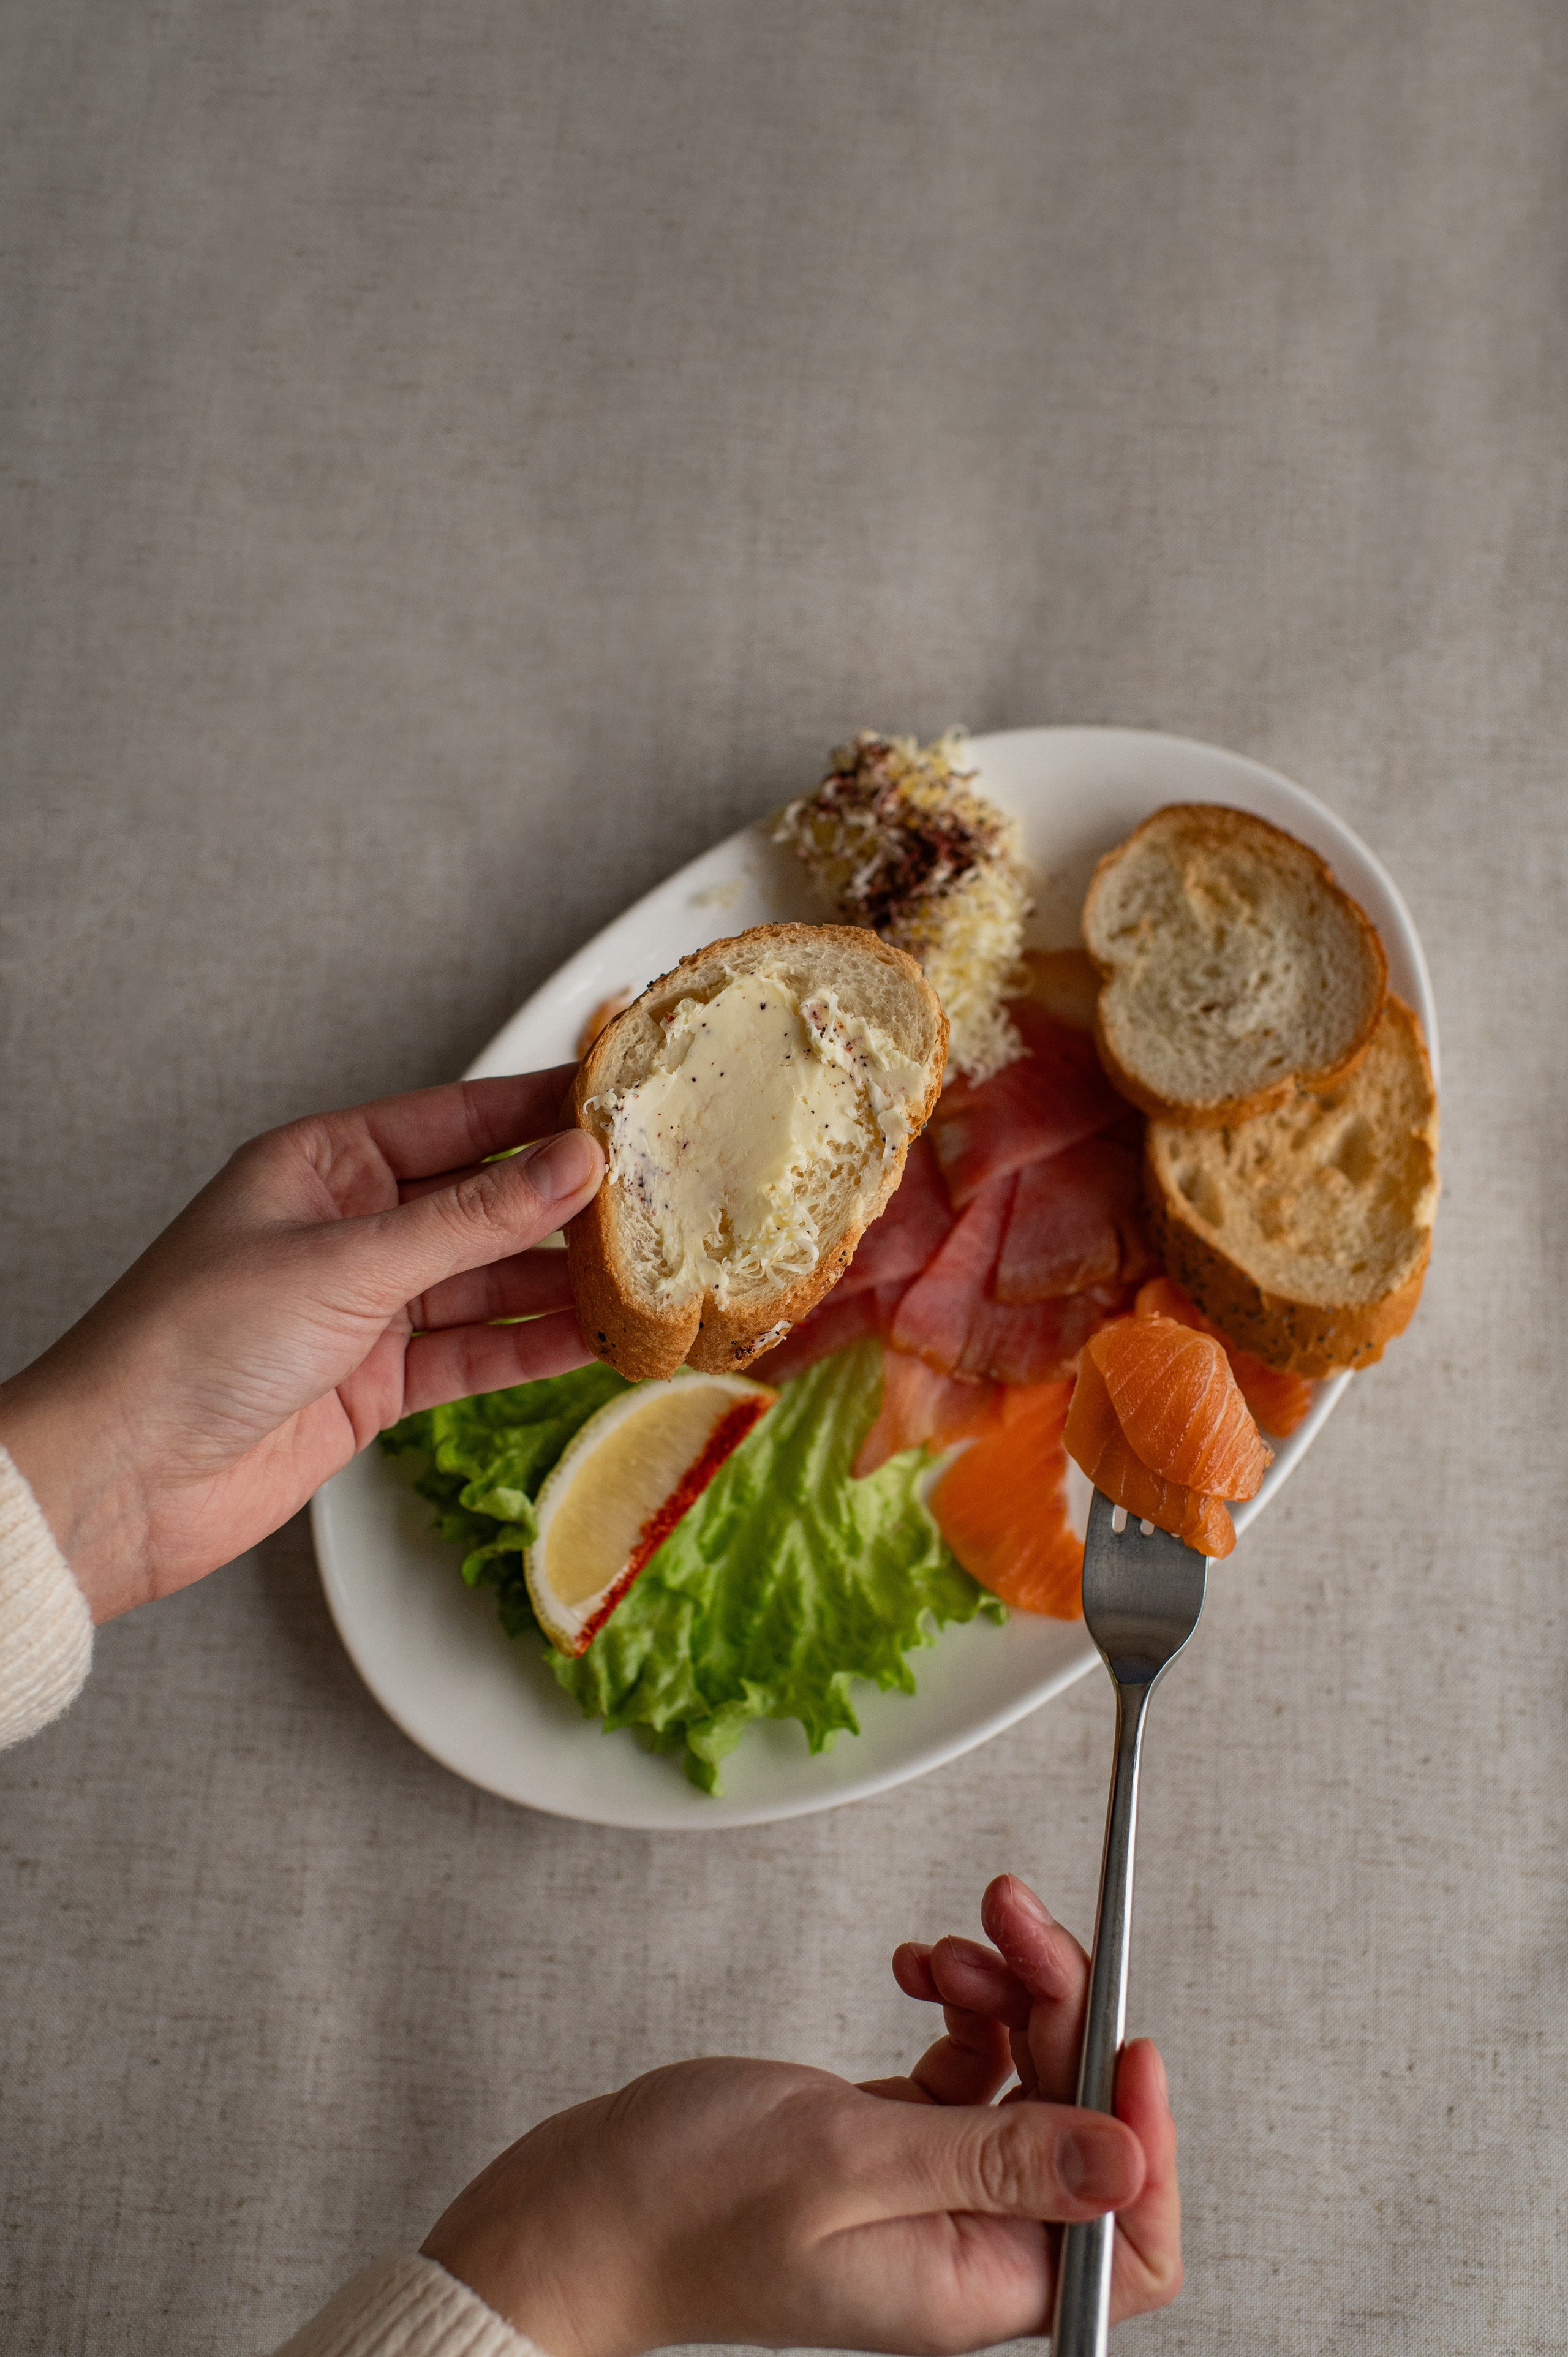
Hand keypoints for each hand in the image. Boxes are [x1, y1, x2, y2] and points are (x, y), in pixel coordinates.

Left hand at [0, 1068, 602, 1621]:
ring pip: (488, 1280)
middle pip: (484, 1201)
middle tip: (663, 1194)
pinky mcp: (377, 1381)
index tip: (628, 1100)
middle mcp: (350, 1226)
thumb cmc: (189, 1344)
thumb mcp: (346, 1264)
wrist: (122, 1480)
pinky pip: (475, 1351)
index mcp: (323, 1162)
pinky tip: (596, 1339)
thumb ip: (471, 1221)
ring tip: (650, 1272)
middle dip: (569, 1202)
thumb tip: (574, 1166)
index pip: (460, 1119)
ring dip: (562, 1281)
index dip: (545, 1110)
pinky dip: (533, 1347)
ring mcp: (366, 1306)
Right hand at [422, 1875, 1179, 2356]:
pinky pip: (967, 2066)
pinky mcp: (889, 2143)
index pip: (1132, 2241)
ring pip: (1026, 2076)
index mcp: (975, 2281)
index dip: (1147, 2139)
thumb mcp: (849, 2164)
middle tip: (1013, 1918)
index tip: (1123, 2035)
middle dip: (1062, 2006)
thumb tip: (1127, 2160)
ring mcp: (929, 2190)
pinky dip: (955, 2005)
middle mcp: (966, 2243)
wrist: (580, 2208)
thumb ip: (995, 2160)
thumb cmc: (682, 2207)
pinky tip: (914, 1972)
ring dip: (1005, 1992)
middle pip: (1078, 2120)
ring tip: (948, 1947)